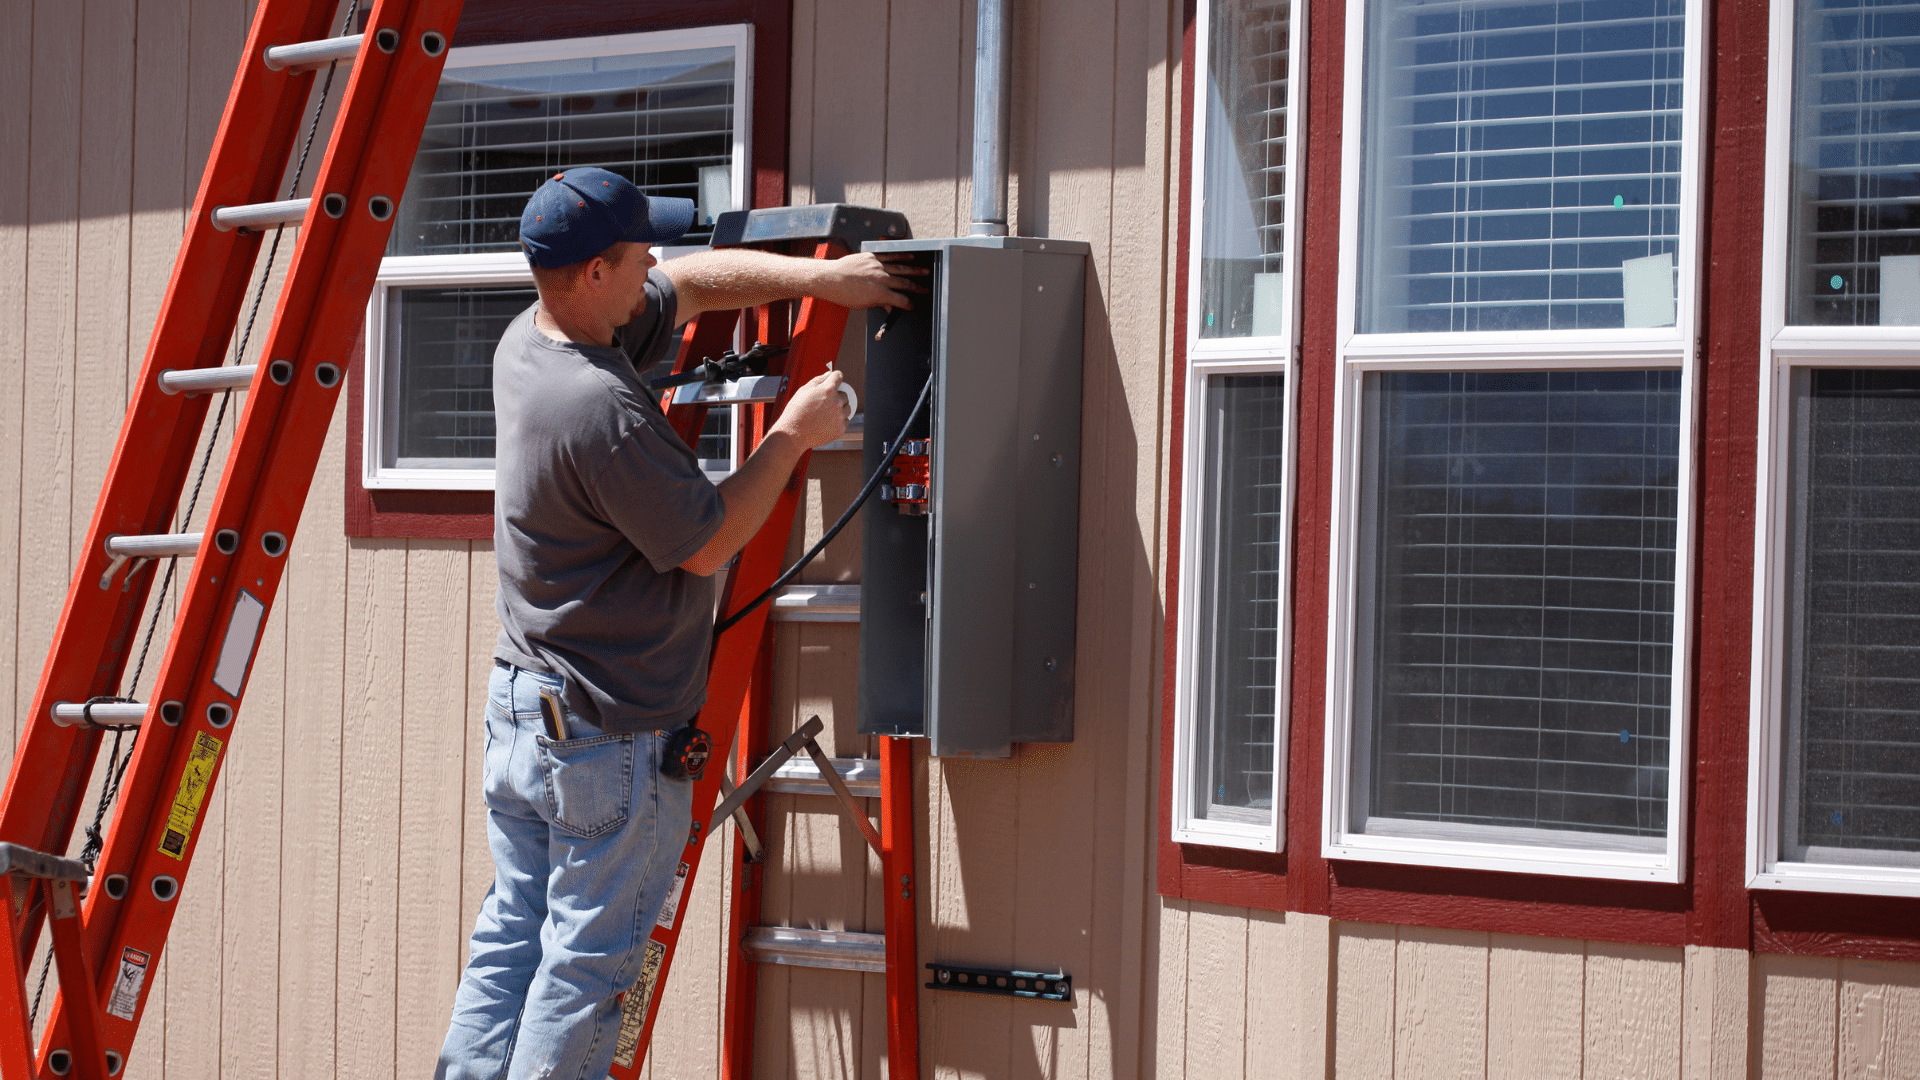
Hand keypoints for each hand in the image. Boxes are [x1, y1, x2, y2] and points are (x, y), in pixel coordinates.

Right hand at [773, 370, 851, 448]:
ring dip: (840, 409)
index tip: (834, 379)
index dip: (835, 377)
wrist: (794, 434)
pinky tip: (827, 422)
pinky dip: (839, 421)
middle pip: (844, 394)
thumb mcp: (803, 390)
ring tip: (825, 414)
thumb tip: (829, 374)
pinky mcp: (841, 428)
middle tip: (823, 404)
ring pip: (846, 408)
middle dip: (836, 396)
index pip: (838, 376)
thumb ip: (818, 380)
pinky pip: (845, 421)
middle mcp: (837, 402)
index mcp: (828, 390)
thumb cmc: (796, 413)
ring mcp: (840, 416)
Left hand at [811, 252, 928, 310]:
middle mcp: (881, 279)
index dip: (909, 304)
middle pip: (905, 283)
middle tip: (926, 289)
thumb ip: (880, 303)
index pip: (901, 300)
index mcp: (880, 294)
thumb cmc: (844, 294)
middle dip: (917, 288)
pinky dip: (902, 256)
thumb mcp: (863, 304)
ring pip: (901, 268)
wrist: (830, 278)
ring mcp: (877, 266)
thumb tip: (891, 305)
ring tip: (925, 271)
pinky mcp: (872, 257)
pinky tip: (911, 257)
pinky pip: (890, 256)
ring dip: (915, 270)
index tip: (913, 305)